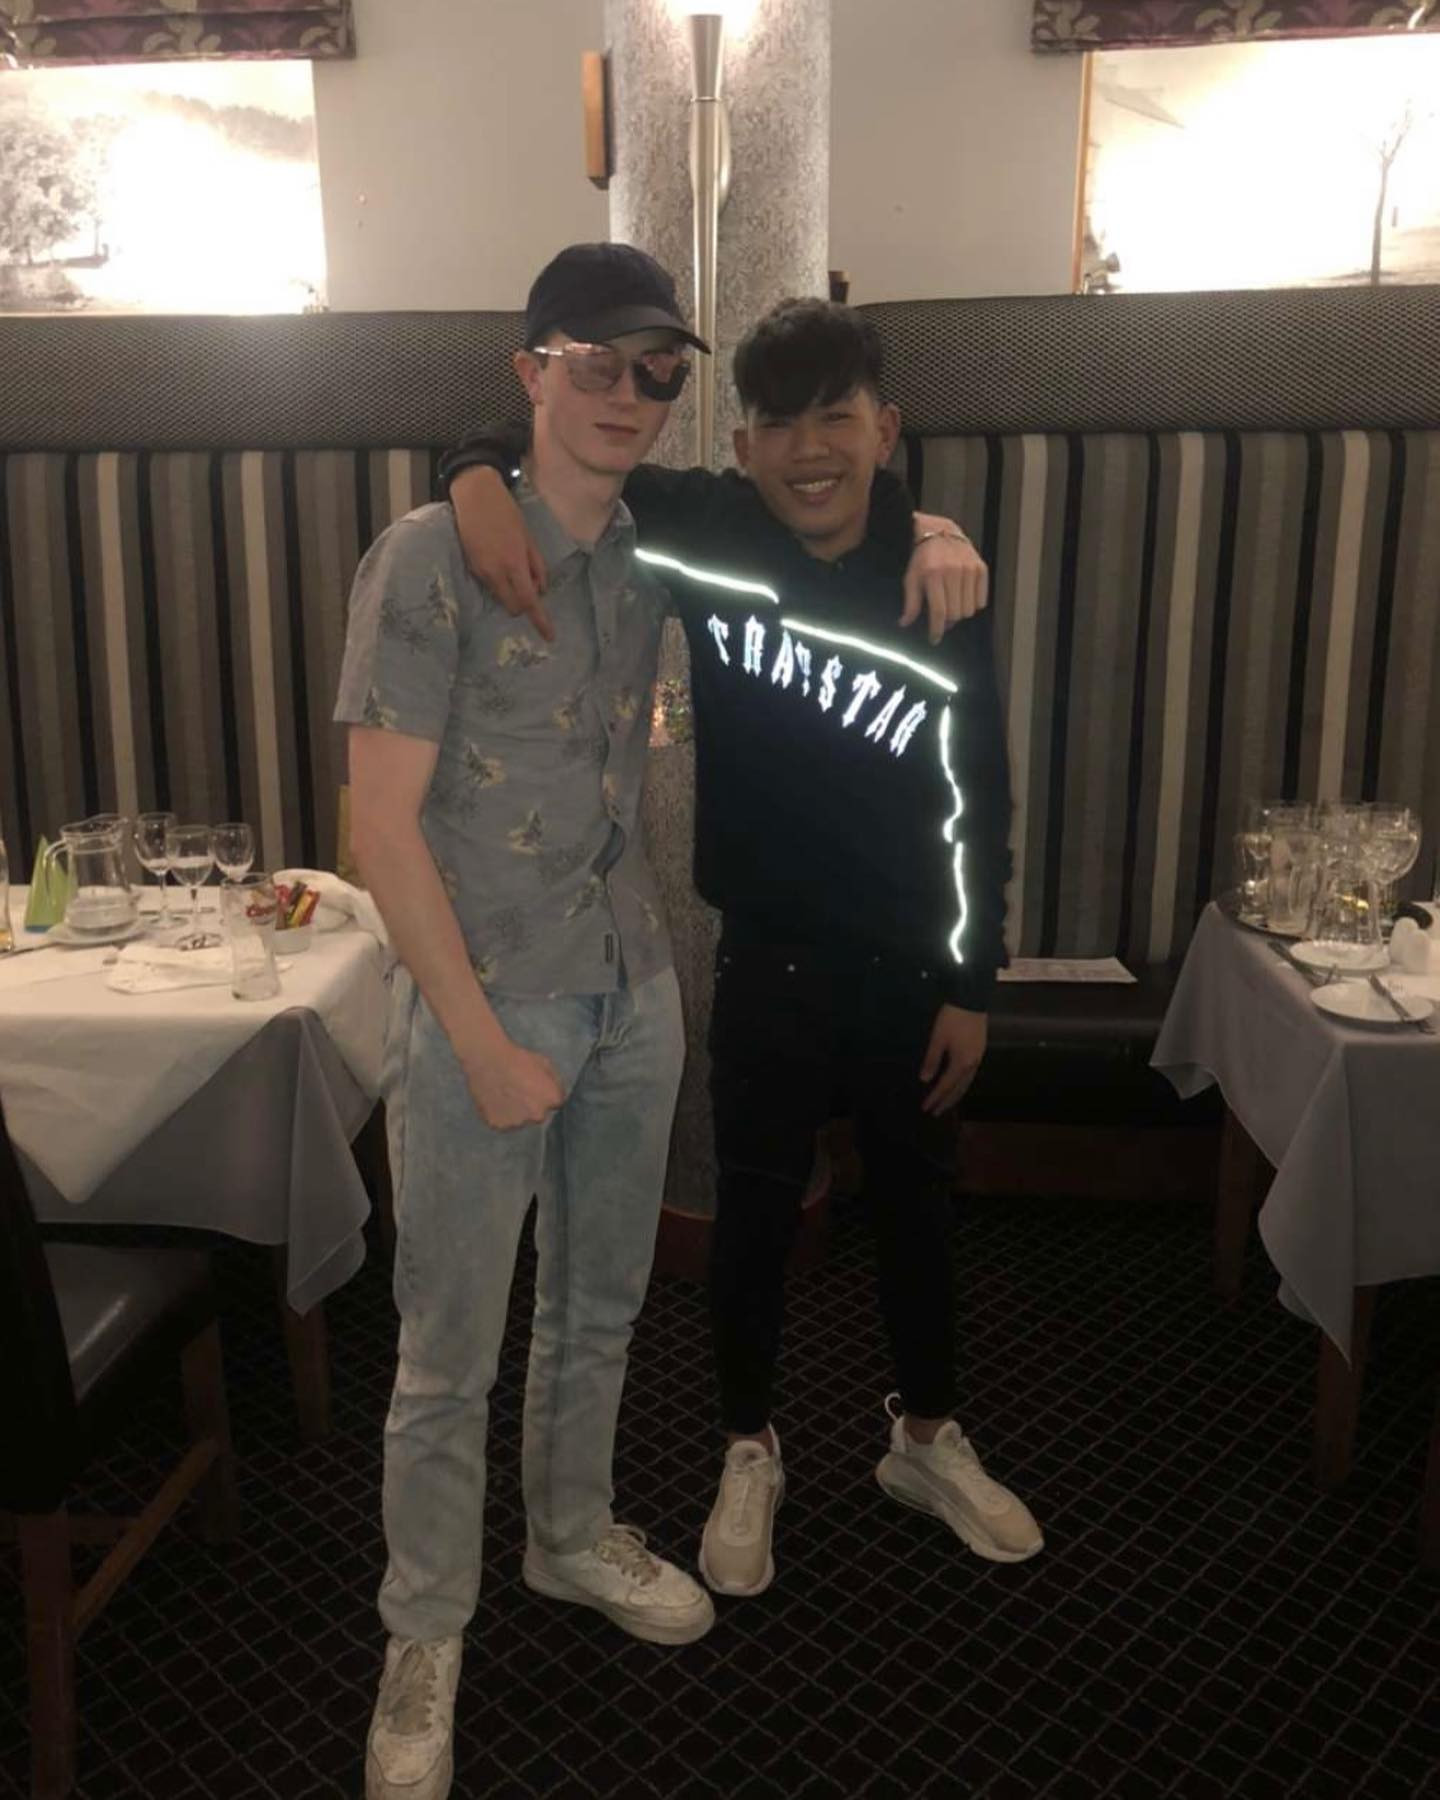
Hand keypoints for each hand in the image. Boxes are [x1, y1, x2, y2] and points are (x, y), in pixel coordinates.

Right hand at [449, 465, 553, 641]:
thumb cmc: (506, 512)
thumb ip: (536, 566)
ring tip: (513, 564)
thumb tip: (540, 590)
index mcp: (513, 564)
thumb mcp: (528, 538)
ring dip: (510, 591)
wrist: (474, 495)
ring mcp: (480, 571)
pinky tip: (499, 560)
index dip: (540, 621)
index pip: (529, 601)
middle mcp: (495, 573)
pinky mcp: (471, 567)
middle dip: (523, 604)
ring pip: (500, 596)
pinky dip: (499, 582)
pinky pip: (489, 585)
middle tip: (529, 584)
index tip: (549, 636)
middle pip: (513, 606)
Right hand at [462, 1035, 563, 1130]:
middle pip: (538, 1115)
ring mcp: (518, 1122)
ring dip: (516, 1113)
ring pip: (519, 1121)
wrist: (488, 1061)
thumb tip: (558, 1091)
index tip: (535, 1089)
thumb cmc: (515, 1059)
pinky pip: (502, 1123)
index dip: (545, 1096)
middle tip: (518, 1091)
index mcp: (552, 1099)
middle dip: (531, 1106)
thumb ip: (555, 1082)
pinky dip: (500, 1115)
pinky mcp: (499, 1125)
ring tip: (505, 1094)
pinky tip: (495, 1100)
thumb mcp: (544, 1063)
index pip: (555, 1104)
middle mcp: (538, 1115)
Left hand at [900, 512, 988, 643]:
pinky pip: (981, 601)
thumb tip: (904, 624)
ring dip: (960, 613)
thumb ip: (910, 603)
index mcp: (933, 574)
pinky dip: (973, 604)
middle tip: (941, 617)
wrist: (940, 532)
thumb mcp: (911, 578)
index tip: (934, 639)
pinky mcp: (981, 568)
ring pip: (969, 610)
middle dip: (947, 620)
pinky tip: (963, 597)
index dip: (936, 629)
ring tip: (952, 604)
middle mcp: (953, 571)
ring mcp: (969, 569)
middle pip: (955, 613)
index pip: (938, 611)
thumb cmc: (922, 558)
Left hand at [919, 1004, 986, 1114]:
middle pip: (959, 1089)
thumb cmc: (952, 1019)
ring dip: (956, 1094)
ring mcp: (978, 1057)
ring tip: (947, 1102)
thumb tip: (925, 1080)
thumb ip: (931, 1060)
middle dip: (947, 1101)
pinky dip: (962, 1083)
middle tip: (937, 1112)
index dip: (935, 1098)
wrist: (972, 1000)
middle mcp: (972, 1064)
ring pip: (967, 1082)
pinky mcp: (979, 1050)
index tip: (926, 1108)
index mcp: (961, 1063)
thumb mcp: (938, 1039)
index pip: (946, 1086)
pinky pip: (970, 1074)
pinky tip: (957, 1082)